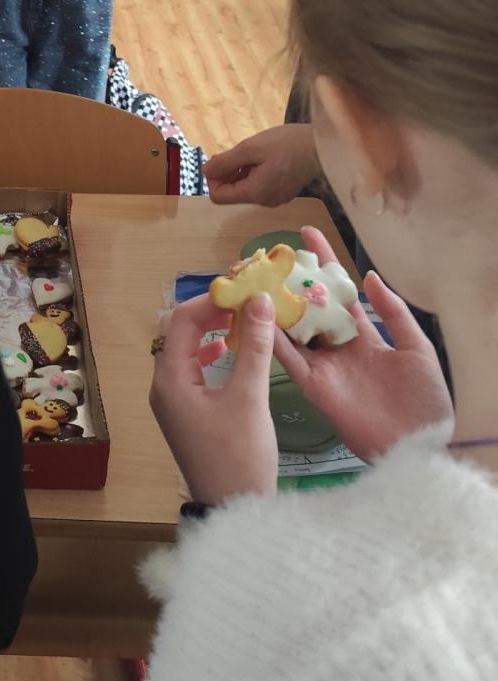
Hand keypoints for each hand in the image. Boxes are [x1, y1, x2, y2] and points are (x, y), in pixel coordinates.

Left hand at [150, 290, 278, 503]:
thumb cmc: (240, 455)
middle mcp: (162, 386)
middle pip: (176, 332)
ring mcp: (171, 401)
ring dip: (209, 331)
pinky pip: (190, 369)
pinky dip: (208, 353)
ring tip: (241, 321)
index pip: (180, 321)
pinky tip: (230, 352)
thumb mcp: (249, 398)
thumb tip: (259, 300)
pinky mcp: (185, 413)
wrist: (233, 511)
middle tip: (242, 302)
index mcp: (170, 379)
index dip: (210, 300)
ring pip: (183, 350)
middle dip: (207, 312)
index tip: (243, 292)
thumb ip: (253, 347)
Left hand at [205, 124, 320, 206]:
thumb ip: (225, 162)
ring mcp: (276, 198)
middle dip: (229, 173)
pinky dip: (256, 173)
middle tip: (239, 152)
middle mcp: (264, 202)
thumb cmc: (287, 143)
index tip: (221, 160)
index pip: (218, 197)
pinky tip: (266, 157)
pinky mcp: (284, 192)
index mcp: (255, 193)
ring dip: (242, 171)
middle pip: (233, 193)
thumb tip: (205, 172)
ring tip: (255, 153)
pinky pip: (260, 186)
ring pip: (247, 188)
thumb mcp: (251, 148)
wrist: (323, 145)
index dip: (214, 178)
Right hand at [271, 229, 453, 461]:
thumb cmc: (425, 399)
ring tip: (256, 278)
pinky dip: (272, 340)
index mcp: (365, 337)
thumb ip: (392, 312)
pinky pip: (289, 359)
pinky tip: (257, 318)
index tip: (306, 235)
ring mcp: (324, 366)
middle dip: (291, 282)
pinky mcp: (314, 386)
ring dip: (275, 306)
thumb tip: (368, 276)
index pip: (339, 293)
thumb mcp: (416, 348)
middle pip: (309, 307)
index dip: (324, 264)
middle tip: (269, 256)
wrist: (419, 444)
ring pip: (293, 330)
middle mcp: (339, 348)